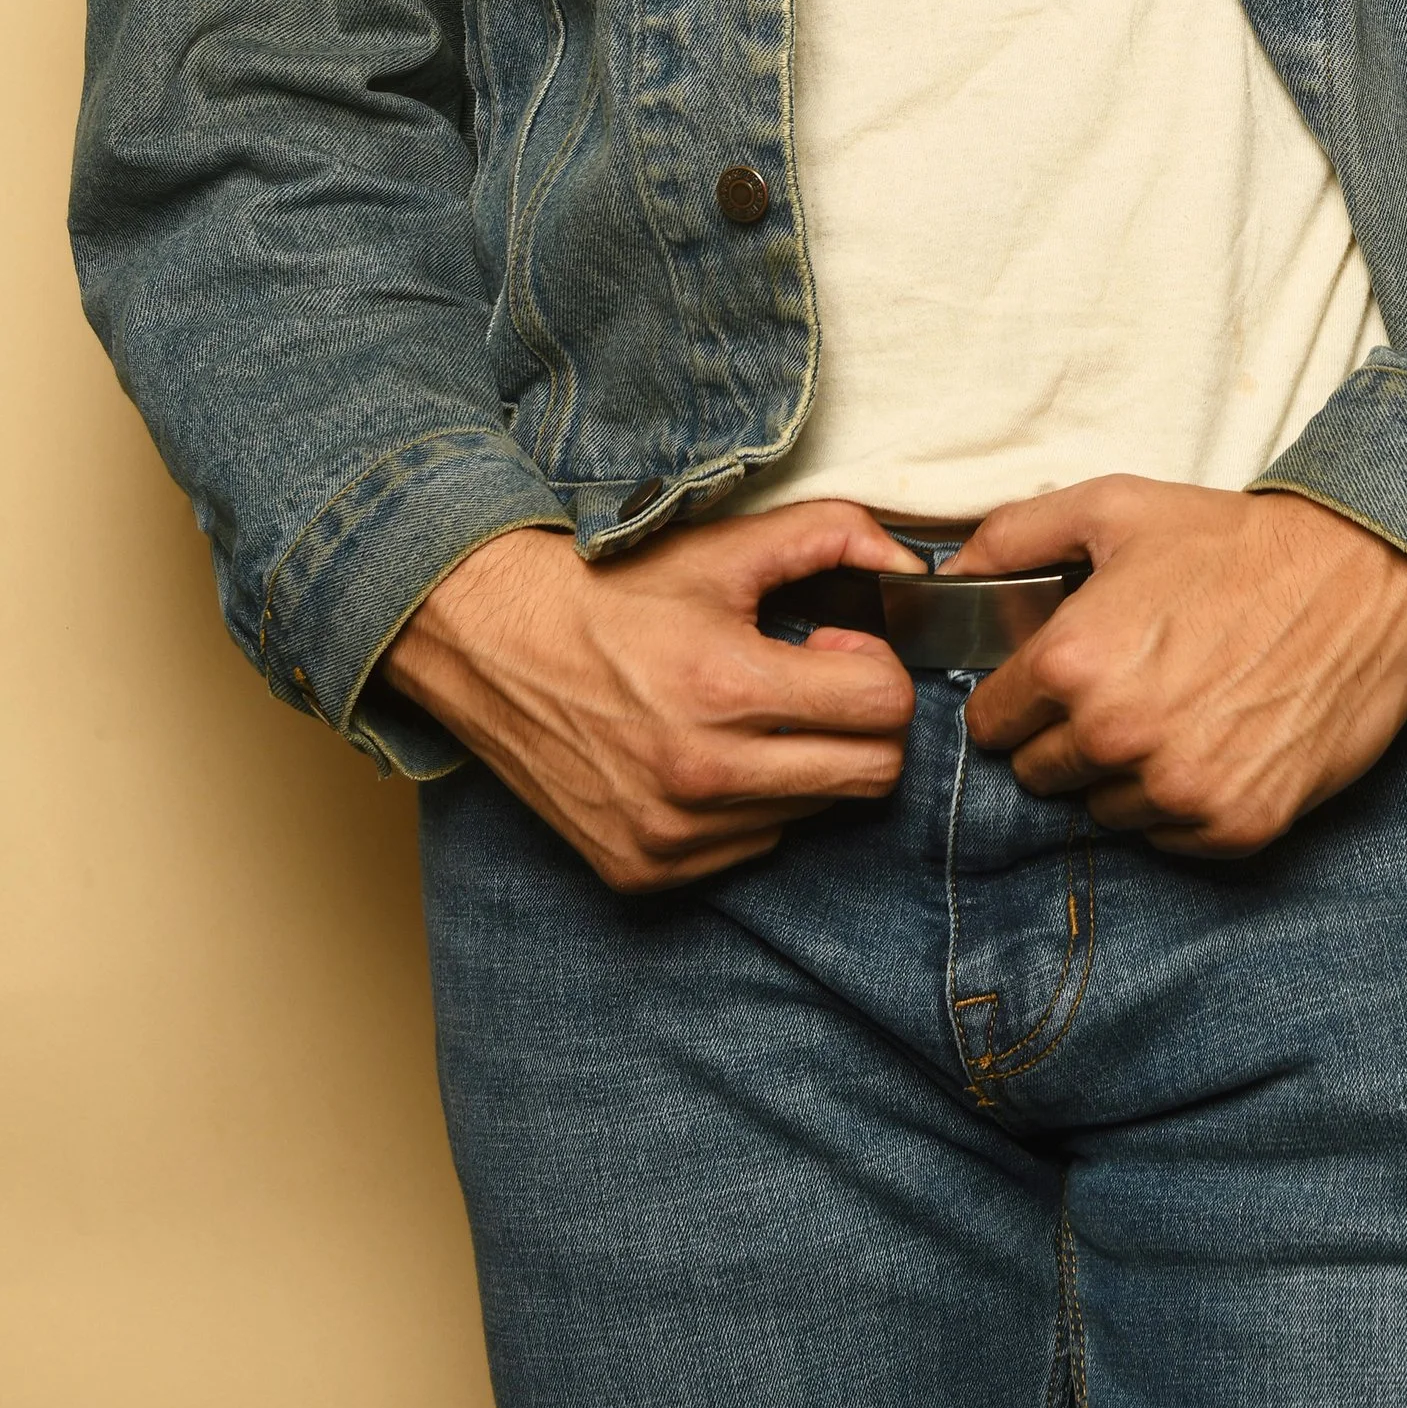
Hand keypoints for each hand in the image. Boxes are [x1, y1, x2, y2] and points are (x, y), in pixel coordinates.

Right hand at [382, 500, 922, 892]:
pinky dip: (749, 803)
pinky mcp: (643, 871)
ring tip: (748, 713)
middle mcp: (701, 776)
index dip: (877, 667)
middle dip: (864, 723)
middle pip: (870, 776)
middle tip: (814, 681)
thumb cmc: (611, 593)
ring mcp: (671, 835)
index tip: (837, 646)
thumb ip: (835, 536)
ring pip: (813, 815)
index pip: (885, 709)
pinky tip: (706, 753)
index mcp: (726, 688)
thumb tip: (913, 568)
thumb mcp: (725, 548)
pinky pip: (750, 847)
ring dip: (804, 763)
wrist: (493, 643)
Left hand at [954, 479, 1406, 857]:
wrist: (1362, 577)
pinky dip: (1183, 800)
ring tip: (1177, 707)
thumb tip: (943, 576)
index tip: (1052, 683)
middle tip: (1126, 687)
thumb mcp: (1112, 507)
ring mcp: (1178, 790)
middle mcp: (1116, 737)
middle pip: (1040, 774)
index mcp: (1073, 664)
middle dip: (1067, 736)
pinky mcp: (1235, 826)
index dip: (1017, 699)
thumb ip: (1012, 537)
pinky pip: (1170, 838)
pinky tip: (1216, 739)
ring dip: (1125, 773)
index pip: (991, 724)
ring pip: (1104, 811)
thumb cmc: (1234, 541)